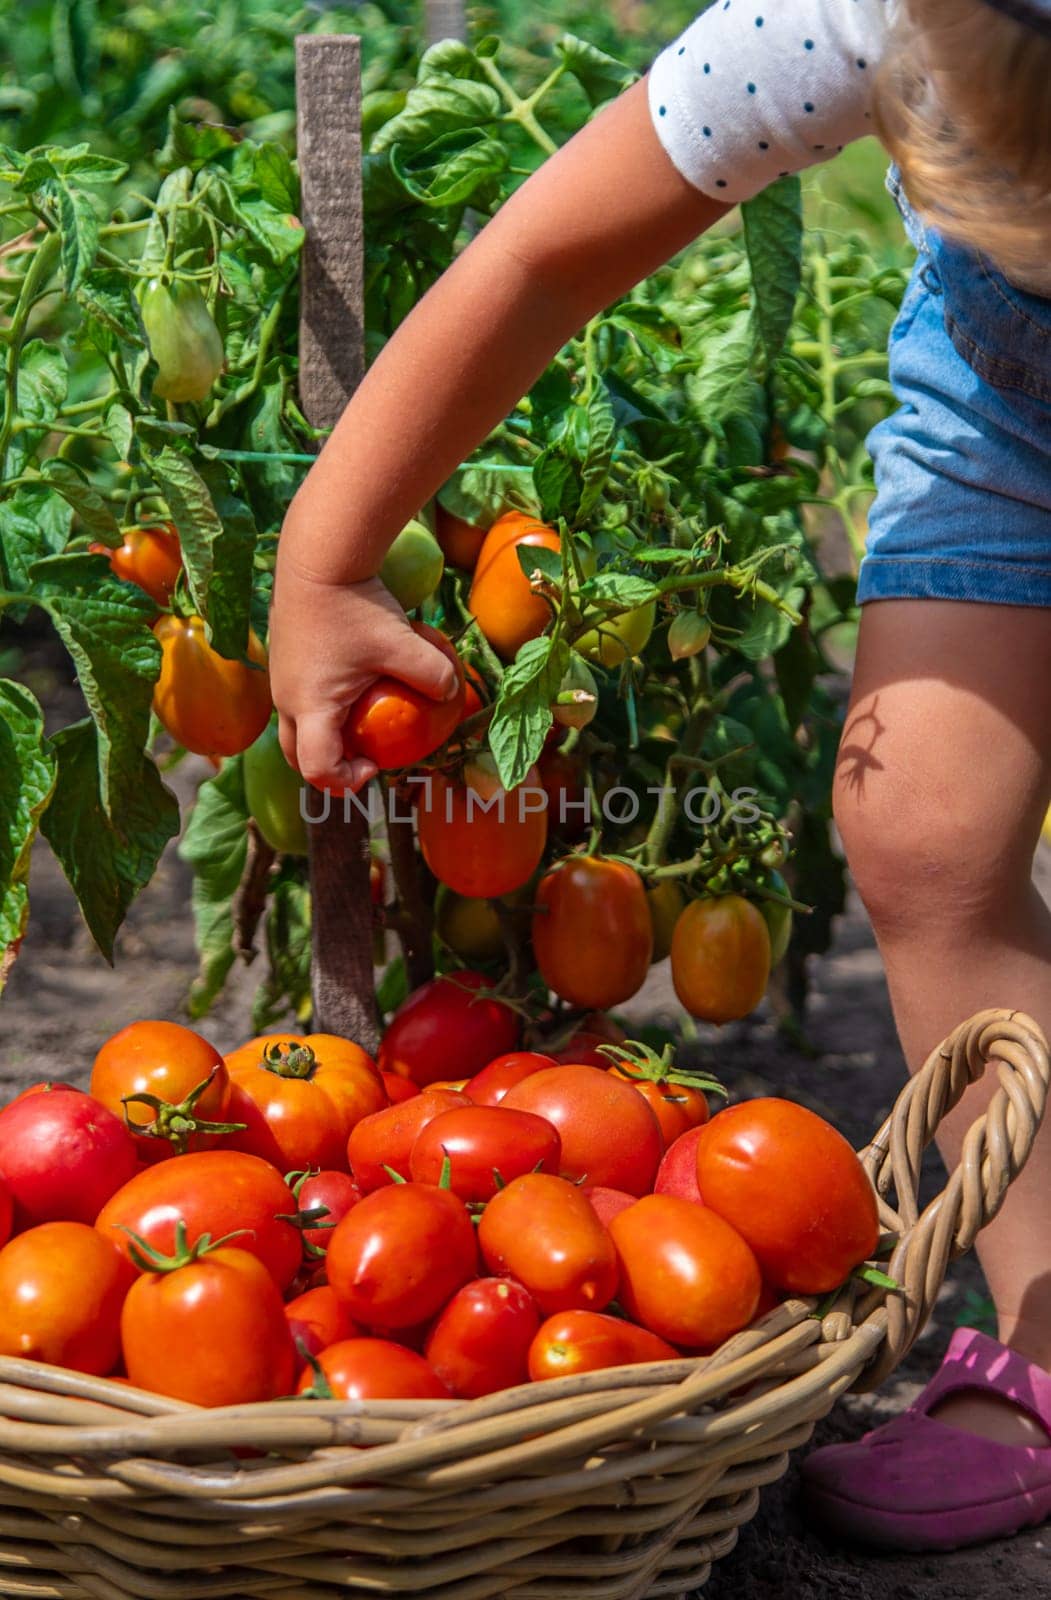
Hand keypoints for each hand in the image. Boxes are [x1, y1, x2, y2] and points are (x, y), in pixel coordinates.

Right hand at [269, 561, 459, 792]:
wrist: (318, 559)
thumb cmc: (357, 606)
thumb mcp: (403, 643)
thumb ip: (433, 674)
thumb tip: (452, 694)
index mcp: (310, 708)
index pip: (317, 769)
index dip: (345, 780)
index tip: (375, 764)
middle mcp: (286, 701)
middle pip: (297, 756)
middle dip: (330, 767)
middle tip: (366, 755)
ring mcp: (280, 681)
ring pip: (296, 728)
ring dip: (325, 736)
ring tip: (361, 722)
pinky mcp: (282, 661)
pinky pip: (298, 699)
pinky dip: (321, 708)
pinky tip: (353, 682)